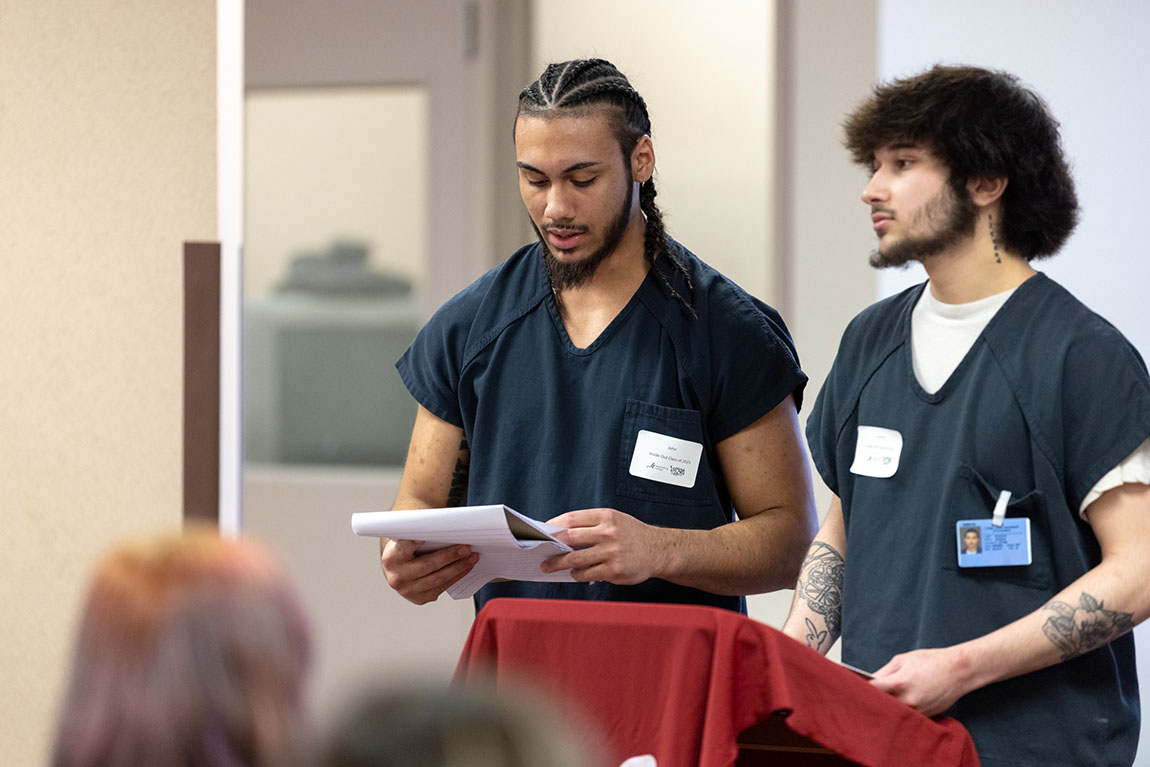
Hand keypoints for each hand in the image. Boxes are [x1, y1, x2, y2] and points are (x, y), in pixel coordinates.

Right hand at [380, 539, 478, 604]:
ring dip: (458, 568)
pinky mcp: (419, 598)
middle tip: (466, 548)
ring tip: (472, 557)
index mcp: (390, 557)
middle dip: (450, 556)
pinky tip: (465, 567)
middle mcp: (396, 577)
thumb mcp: (409, 534)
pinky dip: (456, 577)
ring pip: (438, 579)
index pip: (404, 547)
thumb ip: (420, 530)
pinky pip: (441, 588)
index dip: (414, 543)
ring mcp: (407, 590)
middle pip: (427, 565)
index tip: (424, 537)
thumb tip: (446, 524)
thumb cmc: (408, 545)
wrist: (400, 565)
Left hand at [540, 508, 671, 584]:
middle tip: (540, 552)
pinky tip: (574, 574)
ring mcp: (611, 552)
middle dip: (551, 547)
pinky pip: (587, 574)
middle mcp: (608, 533)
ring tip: (549, 567)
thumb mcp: (614, 520)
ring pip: (575, 560)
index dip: (553, 526)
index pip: (571, 518)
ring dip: (558, 564)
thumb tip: (559, 533)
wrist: (658, 550)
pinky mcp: (614, 570)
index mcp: (606, 516)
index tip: (542, 532)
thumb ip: (590, 524)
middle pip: (569, 538)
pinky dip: (577, 575)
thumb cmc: (631, 534)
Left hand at [870, 646, 974, 716]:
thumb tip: (870, 680)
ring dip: (885, 708)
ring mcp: (917, 711)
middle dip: (871, 701)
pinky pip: (906, 716)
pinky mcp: (925, 716)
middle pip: (880, 705)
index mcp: (900, 682)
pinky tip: (896, 705)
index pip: (872, 690)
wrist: (959, 670)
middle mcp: (908, 700)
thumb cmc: (932, 662)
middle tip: (862, 697)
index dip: (860, 689)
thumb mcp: (903, 660)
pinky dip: (899, 712)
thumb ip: (884, 671)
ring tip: (880, 701)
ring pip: (893, 713)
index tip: (852, 688)